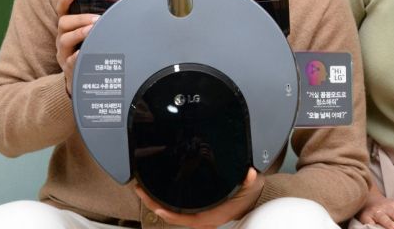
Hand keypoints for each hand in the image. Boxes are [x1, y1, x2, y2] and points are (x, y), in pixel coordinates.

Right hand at [55, 0, 98, 96]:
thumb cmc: (89, 52)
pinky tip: (85, 53)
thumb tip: (123, 9)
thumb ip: (100, 24)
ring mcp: (64, 53)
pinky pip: (71, 61)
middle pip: (63, 23)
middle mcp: (63, 38)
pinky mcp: (69, 67)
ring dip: (79, 34)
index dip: (65, 0)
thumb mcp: (91, 36)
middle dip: (79, 19)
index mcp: (68, 28)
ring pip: (64, 40)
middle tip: (96, 19)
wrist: (83, 79)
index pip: (63, 11)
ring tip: (92, 31)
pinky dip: (78, 56)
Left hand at [135, 167, 263, 227]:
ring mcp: (199, 216)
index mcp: (211, 215)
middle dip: (153, 204)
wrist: (253, 202)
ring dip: (157, 203)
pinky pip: (177, 210)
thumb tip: (248, 174)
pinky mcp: (197, 211)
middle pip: (172, 215)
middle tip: (140, 190)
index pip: (184, 218)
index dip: (168, 213)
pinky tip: (158, 194)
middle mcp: (202, 218)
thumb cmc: (248, 198)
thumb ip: (249, 181)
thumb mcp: (250, 187)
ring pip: (172, 213)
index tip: (155, 205)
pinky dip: (165, 203)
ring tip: (144, 191)